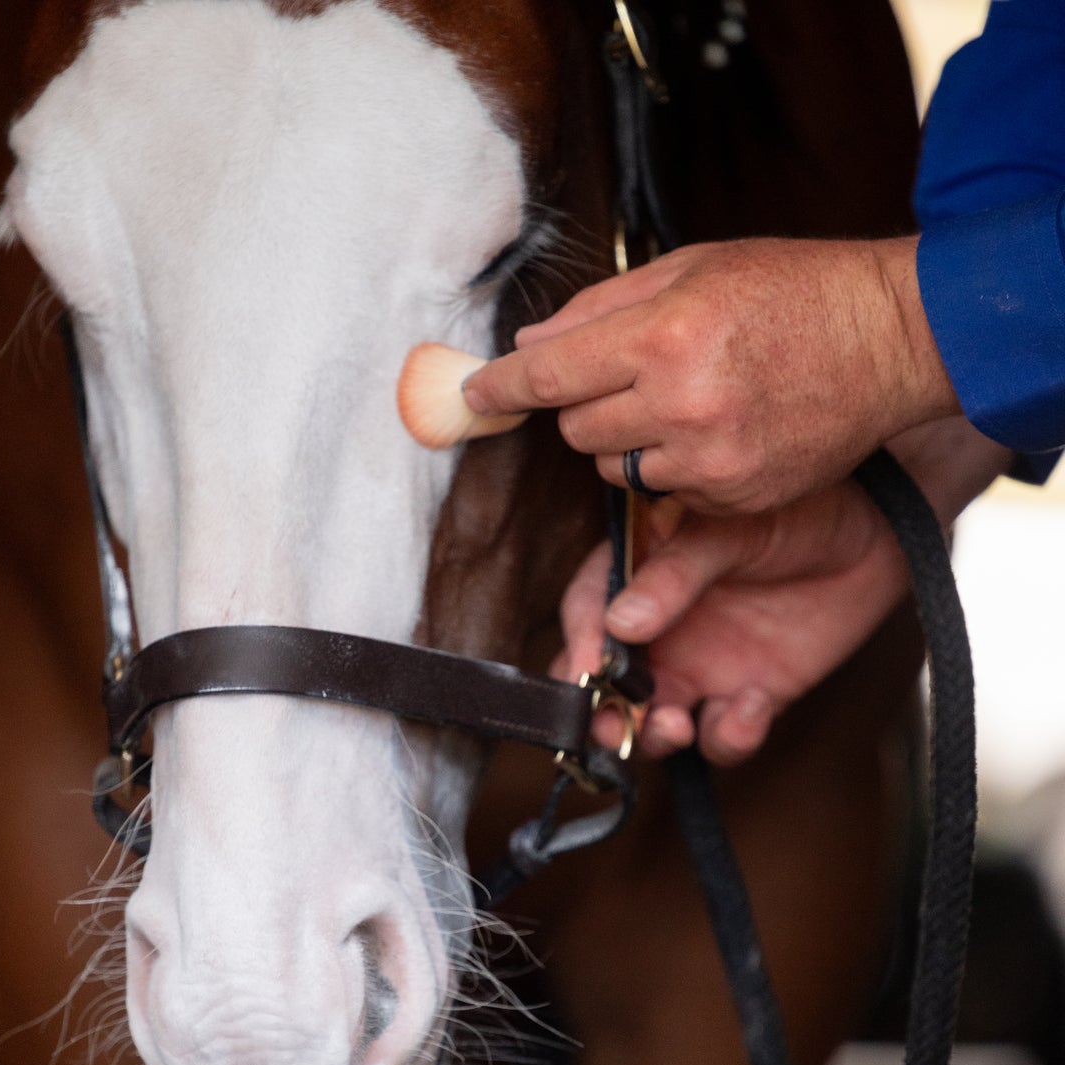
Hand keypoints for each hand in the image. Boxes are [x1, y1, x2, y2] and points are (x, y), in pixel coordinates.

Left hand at [464, 237, 959, 513]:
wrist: (890, 340)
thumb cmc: (794, 290)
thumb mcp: (696, 268)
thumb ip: (603, 309)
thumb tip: (528, 344)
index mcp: (666, 335)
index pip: (551, 374)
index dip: (502, 387)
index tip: (471, 396)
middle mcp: (682, 404)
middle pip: (577, 430)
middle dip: (585, 406)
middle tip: (630, 375)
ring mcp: (709, 460)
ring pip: (616, 470)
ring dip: (629, 441)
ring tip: (684, 402)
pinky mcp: (734, 498)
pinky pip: (666, 494)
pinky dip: (675, 469)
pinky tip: (719, 432)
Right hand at [557, 419, 1010, 763]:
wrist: (884, 529)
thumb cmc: (798, 505)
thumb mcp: (729, 528)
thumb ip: (676, 574)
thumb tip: (622, 624)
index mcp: (639, 574)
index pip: (588, 615)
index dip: (579, 647)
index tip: (587, 672)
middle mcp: (660, 630)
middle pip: (608, 687)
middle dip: (601, 715)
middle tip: (612, 728)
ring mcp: (703, 668)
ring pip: (656, 723)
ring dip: (655, 736)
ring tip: (676, 725)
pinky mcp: (751, 697)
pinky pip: (724, 735)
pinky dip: (729, 734)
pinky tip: (751, 704)